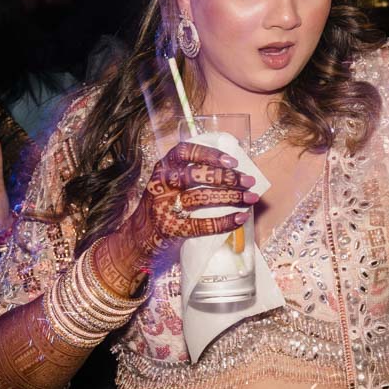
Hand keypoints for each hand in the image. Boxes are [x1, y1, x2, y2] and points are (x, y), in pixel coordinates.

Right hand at [121, 141, 256, 263]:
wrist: (138, 237)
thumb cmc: (164, 204)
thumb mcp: (170, 183)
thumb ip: (192, 174)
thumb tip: (234, 171)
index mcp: (163, 167)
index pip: (185, 152)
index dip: (210, 154)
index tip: (232, 161)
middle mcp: (162, 184)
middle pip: (196, 175)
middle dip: (227, 178)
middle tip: (249, 182)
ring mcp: (164, 207)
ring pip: (201, 198)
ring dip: (231, 198)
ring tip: (250, 199)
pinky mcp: (170, 229)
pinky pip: (202, 225)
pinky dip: (224, 222)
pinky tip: (239, 219)